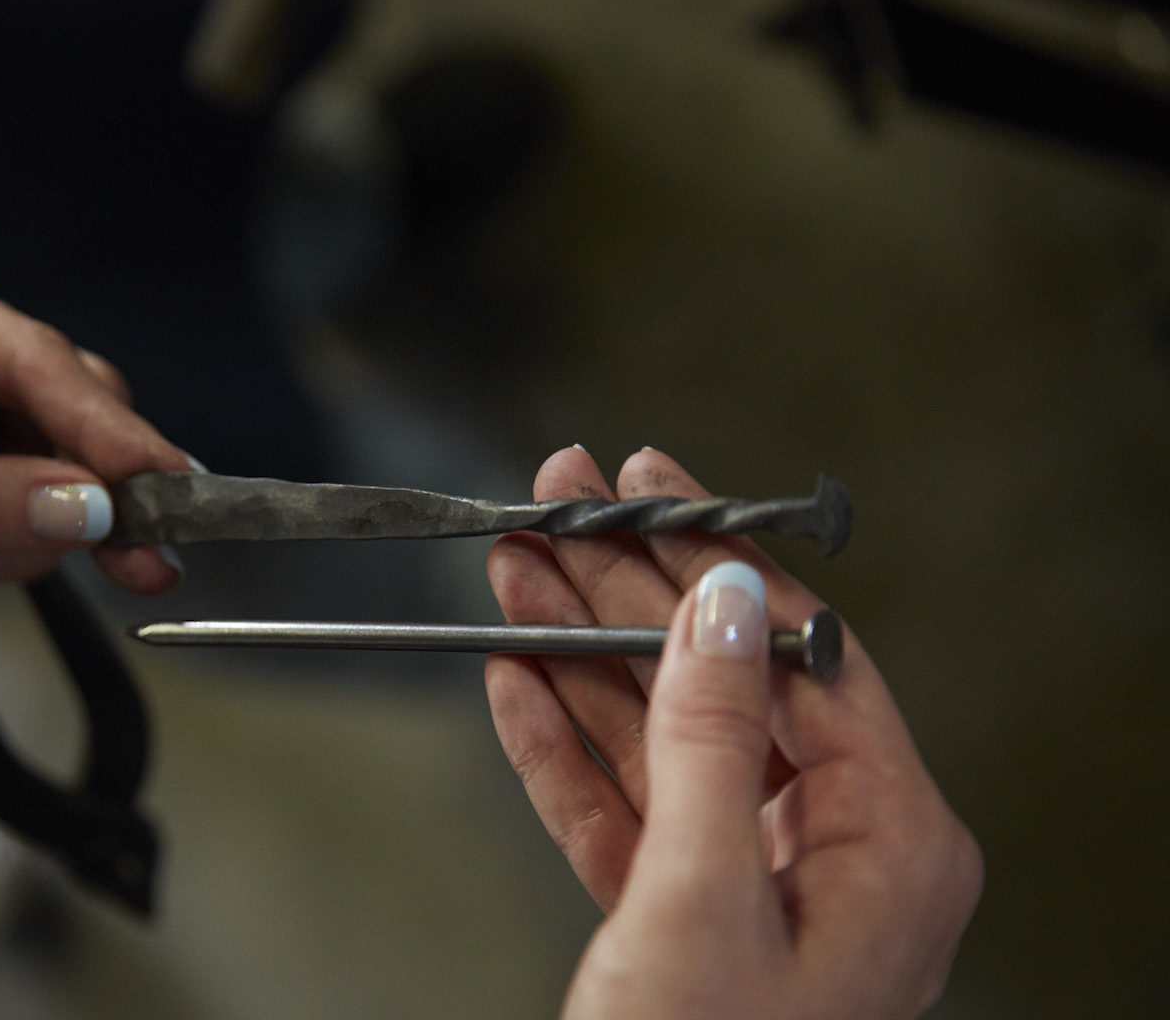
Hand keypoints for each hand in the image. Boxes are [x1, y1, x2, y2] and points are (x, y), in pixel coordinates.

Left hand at [0, 253, 189, 786]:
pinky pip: (37, 503)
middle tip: (153, 534)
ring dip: (88, 518)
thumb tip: (80, 505)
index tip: (152, 471)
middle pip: (55, 394)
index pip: (12, 350)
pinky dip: (47, 544)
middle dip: (105, 471)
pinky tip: (2, 573)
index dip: (94, 413)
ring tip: (115, 566)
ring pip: (61, 452)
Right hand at [485, 447, 981, 1018]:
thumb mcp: (703, 900)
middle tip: (558, 507)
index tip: (647, 488)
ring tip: (511, 574)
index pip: (801, 654)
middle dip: (622, 590)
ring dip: (574, 653)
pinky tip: (514, 680)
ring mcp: (750, 883)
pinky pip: (619, 805)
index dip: (713, 560)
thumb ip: (713, 737)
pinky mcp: (679, 914)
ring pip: (656, 735)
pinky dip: (560, 744)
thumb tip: (724, 603)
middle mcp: (833, 854)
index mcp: (891, 844)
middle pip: (718, 681)